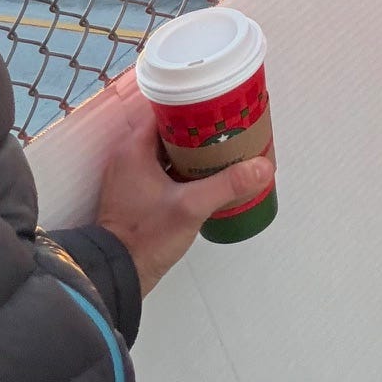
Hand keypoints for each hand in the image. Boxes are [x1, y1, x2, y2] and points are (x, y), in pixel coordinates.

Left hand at [90, 74, 277, 295]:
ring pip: (170, 151)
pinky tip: (211, 174)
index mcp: (134, 148)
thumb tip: (264, 166)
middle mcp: (130, 156)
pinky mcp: (139, 195)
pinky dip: (187, 168)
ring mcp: (133, 177)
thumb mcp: (190, 208)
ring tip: (227, 148)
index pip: (167, 110)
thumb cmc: (147, 236)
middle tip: (232, 127)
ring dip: (196, 150)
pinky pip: (166, 169)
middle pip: (171, 130)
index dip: (196, 105)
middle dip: (202, 128)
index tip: (223, 106)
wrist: (117, 276)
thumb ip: (228, 185)